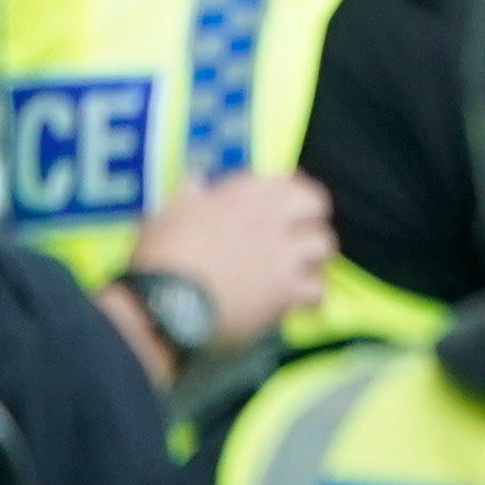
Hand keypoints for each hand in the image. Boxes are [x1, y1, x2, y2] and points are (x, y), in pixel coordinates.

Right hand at [121, 172, 330, 358]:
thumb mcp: (165, 215)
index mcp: (241, 196)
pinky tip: (300, 304)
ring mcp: (283, 254)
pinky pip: (318, 289)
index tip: (287, 201)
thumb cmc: (161, 259)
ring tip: (301, 267)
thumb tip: (195, 180)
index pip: (284, 180)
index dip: (289, 190)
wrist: (165, 304)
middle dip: (310, 217)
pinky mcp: (288, 289)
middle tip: (299, 233)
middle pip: (315, 204)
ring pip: (323, 244)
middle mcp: (269, 219)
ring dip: (314, 255)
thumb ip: (187, 195)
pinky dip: (312, 297)